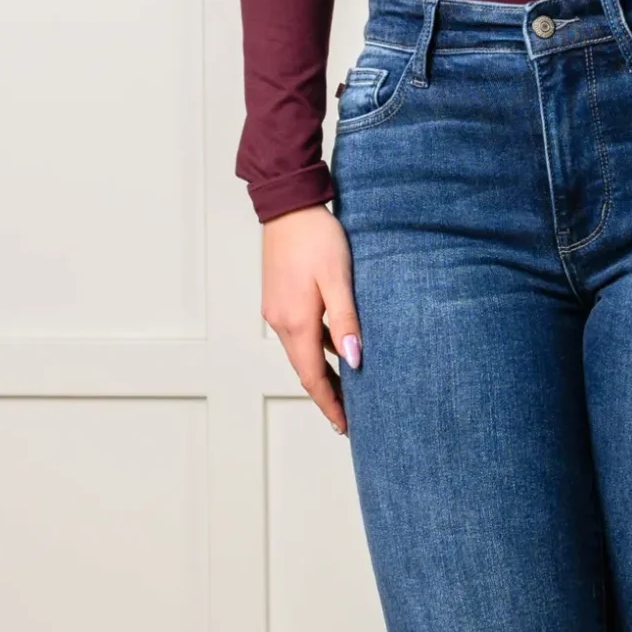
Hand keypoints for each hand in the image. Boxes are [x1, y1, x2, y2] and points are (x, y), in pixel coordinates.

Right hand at [260, 203, 360, 433]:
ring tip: (345, 390)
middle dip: (326, 395)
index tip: (345, 426)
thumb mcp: (339, 279)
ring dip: (321, 374)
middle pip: (305, 370)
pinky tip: (334, 350)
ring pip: (302, 353)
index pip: (313, 377)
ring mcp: (278, 310)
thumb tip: (353, 361)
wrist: (288, 205)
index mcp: (296, 322)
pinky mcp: (280, 298)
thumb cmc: (316, 237)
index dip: (329, 404)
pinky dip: (316, 350)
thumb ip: (345, 321)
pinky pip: (300, 334)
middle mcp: (281, 321)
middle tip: (348, 418)